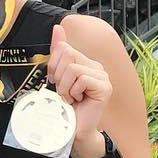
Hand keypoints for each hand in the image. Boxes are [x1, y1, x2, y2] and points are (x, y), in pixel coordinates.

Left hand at [48, 23, 111, 149]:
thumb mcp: (57, 76)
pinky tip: (78, 100)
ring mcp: (102, 76)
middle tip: (64, 92)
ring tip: (71, 97)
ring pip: (73, 67)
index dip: (53, 66)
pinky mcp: (105, 86)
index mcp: (85, 61)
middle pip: (68, 54)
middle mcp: (96, 66)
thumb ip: (58, 52)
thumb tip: (58, 28)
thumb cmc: (66, 106)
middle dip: (59, 76)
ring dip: (65, 86)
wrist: (74, 129)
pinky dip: (74, 91)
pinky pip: (81, 78)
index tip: (56, 82)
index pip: (63, 48)